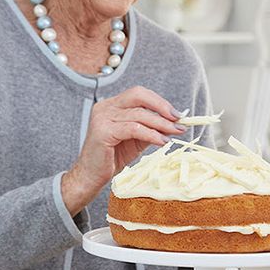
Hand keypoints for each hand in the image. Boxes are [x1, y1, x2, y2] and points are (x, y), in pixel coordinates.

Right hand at [62, 86, 185, 214]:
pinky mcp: (103, 131)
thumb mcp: (136, 139)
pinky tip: (161, 141)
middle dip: (161, 106)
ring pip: (138, 114)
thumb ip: (151, 128)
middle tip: (179, 119)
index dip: (159, 101)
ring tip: (174, 133)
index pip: (138, 93)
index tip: (177, 114)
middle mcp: (105, 107)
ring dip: (160, 123)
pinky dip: (151, 134)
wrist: (91, 176)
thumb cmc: (112, 158)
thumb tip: (175, 123)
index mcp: (111, 105)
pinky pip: (133, 129)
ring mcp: (102, 117)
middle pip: (138, 95)